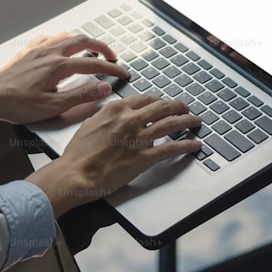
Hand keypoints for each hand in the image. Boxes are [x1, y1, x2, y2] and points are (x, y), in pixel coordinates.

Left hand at [0, 32, 130, 124]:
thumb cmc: (16, 104)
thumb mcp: (53, 106)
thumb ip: (81, 95)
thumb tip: (103, 88)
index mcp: (58, 66)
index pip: (93, 63)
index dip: (111, 68)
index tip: (122, 73)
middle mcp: (50, 52)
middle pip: (83, 40)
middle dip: (102, 47)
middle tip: (112, 57)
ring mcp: (38, 49)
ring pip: (67, 36)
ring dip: (83, 40)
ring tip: (92, 49)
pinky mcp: (28, 51)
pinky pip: (50, 38)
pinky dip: (62, 40)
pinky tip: (62, 46)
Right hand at [25, 94, 202, 216]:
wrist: (75, 173)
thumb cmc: (78, 153)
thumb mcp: (89, 123)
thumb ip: (106, 116)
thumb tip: (114, 114)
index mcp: (116, 109)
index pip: (144, 99)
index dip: (158, 100)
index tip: (163, 102)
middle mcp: (130, 119)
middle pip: (162, 107)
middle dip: (177, 106)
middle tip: (185, 108)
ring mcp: (139, 138)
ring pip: (171, 124)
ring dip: (187, 121)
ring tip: (195, 121)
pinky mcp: (144, 158)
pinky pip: (171, 148)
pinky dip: (186, 145)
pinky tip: (194, 144)